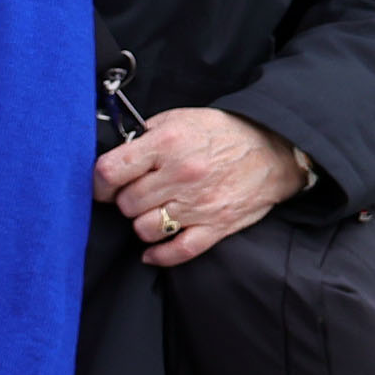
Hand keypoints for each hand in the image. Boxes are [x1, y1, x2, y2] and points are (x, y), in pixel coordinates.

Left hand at [99, 104, 305, 267]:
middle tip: (135, 194)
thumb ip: (143, 137)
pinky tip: (152, 251)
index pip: (110, 171)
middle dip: (124, 201)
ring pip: (144, 229)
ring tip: (151, 212)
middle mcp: (181, 175)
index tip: (104, 185)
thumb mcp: (179, 119)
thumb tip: (115, 155)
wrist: (274, 150)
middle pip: (126, 203)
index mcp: (167, 144)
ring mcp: (199, 204)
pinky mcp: (216, 227)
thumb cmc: (222, 133)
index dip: (99, 182)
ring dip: (142, 223)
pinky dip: (160, 255)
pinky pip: (178, 251)